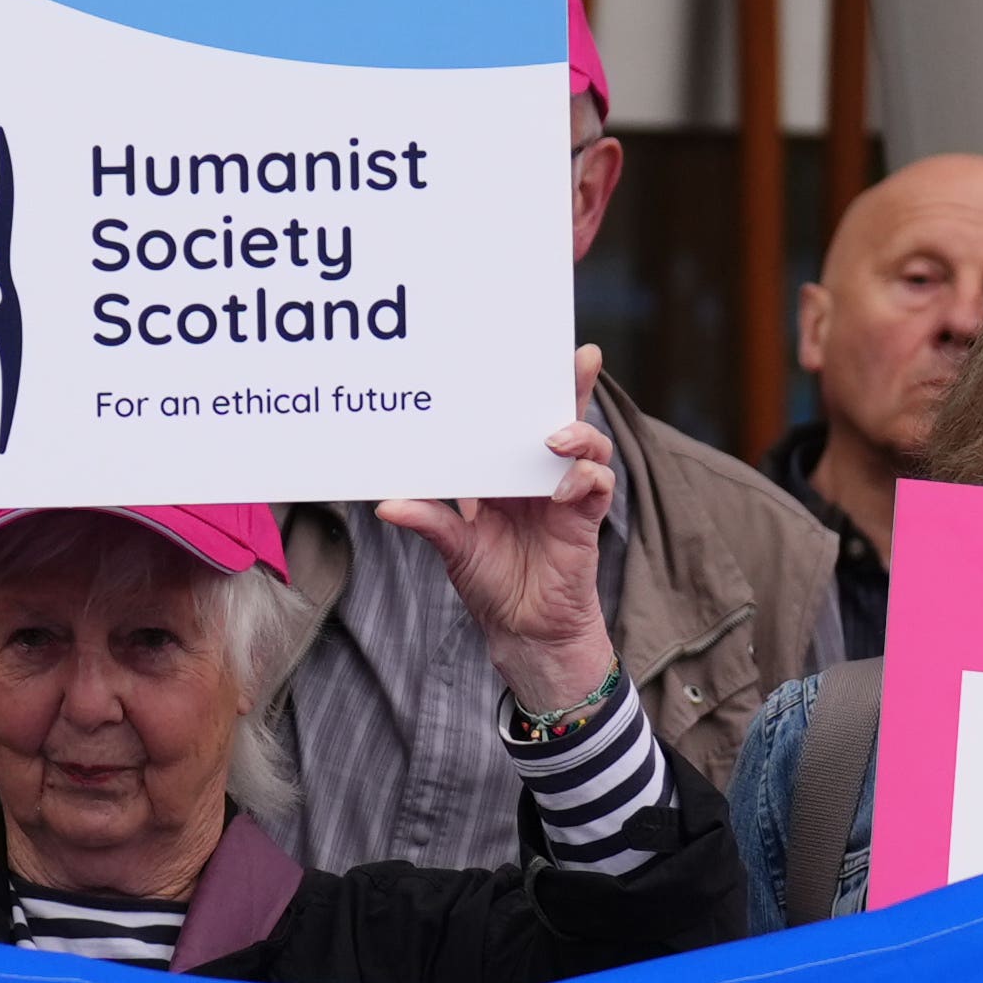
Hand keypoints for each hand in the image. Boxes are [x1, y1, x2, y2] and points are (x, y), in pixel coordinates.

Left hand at [376, 354, 622, 712]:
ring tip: (554, 438)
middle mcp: (538, 475)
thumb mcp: (452, 546)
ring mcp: (564, 494)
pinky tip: (558, 492)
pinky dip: (582, 480)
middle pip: (562, 417)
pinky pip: (596, 486)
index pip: (518, 419)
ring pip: (588, 445)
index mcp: (506, 471)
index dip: (527, 386)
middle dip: (572, 385)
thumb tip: (386, 504)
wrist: (521, 629)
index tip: (525, 353)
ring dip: (578, 434)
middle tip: (579, 356)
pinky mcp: (583, 519)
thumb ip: (429, 520)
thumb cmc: (490, 582)